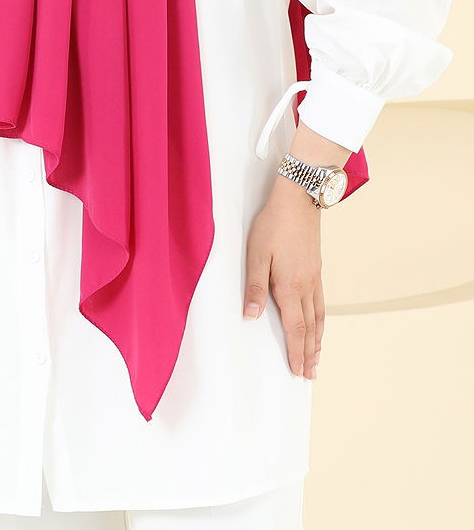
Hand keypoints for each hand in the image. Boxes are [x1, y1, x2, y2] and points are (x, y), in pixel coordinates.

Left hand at [242, 175, 323, 379]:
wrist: (298, 199)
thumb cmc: (273, 224)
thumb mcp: (256, 254)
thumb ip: (255, 287)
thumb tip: (251, 316)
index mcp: (290, 286)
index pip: (295, 329)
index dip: (296, 352)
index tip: (298, 371)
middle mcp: (306, 286)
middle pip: (310, 327)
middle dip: (309, 352)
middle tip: (310, 374)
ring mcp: (314, 276)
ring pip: (319, 316)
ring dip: (318, 339)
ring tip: (318, 356)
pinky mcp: (316, 267)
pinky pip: (321, 301)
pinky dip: (321, 319)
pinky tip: (319, 321)